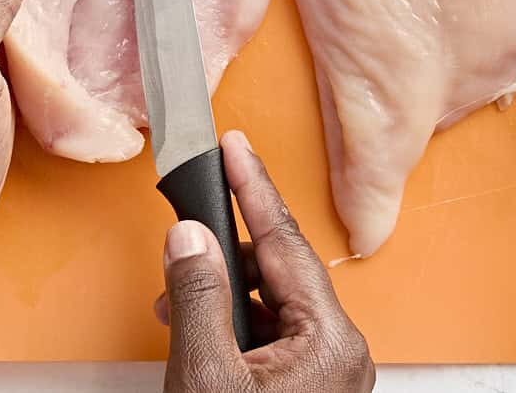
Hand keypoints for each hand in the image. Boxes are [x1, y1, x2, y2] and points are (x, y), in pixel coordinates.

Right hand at [155, 131, 374, 392]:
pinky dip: (232, 326)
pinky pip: (270, 336)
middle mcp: (339, 350)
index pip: (284, 241)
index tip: (234, 146)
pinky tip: (197, 331)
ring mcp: (326, 371)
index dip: (252, 187)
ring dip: (223, 296)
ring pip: (271, 304)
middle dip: (225, 255)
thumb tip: (190, 237)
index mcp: (330, 339)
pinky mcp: (307, 386)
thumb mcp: (207, 375)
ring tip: (176, 304)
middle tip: (183, 238)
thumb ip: (198, 297)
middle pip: (278, 271)